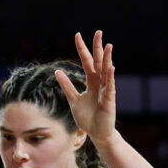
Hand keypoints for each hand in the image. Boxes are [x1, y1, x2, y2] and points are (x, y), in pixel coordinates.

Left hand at [57, 31, 117, 145]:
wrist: (97, 134)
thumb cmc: (87, 118)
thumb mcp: (73, 100)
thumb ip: (67, 86)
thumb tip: (57, 72)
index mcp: (91, 83)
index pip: (86, 62)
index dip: (82, 49)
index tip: (77, 36)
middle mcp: (100, 84)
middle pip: (98, 62)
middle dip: (97, 48)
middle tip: (98, 32)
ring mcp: (106, 91)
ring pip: (106, 72)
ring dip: (107, 59)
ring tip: (108, 45)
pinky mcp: (109, 101)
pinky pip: (110, 87)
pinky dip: (109, 77)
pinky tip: (110, 67)